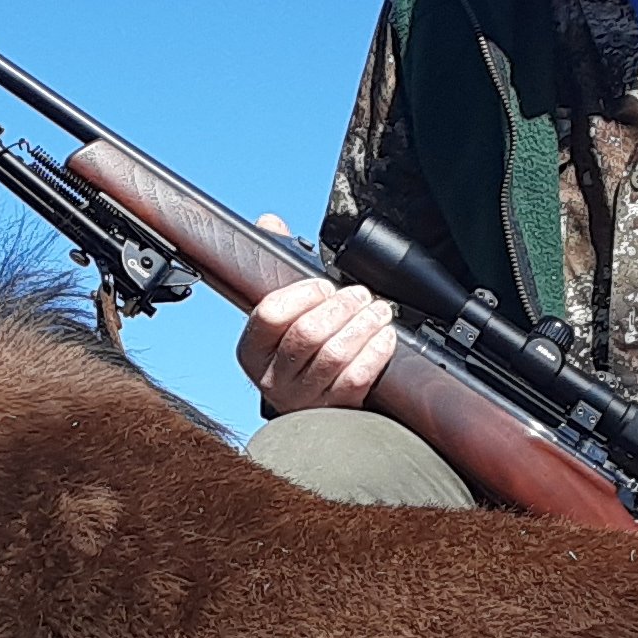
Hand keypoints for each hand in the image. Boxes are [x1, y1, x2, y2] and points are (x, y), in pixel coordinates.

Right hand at [236, 213, 397, 411]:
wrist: (313, 414)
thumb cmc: (299, 354)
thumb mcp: (281, 316)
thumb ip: (278, 268)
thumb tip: (270, 223)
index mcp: (252, 351)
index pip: (270, 314)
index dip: (302, 293)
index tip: (323, 285)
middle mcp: (272, 378)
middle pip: (307, 333)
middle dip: (341, 306)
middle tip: (359, 295)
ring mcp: (303, 399)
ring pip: (335, 355)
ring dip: (363, 325)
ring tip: (378, 310)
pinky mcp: (334, 412)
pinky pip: (357, 377)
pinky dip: (376, 351)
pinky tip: (385, 336)